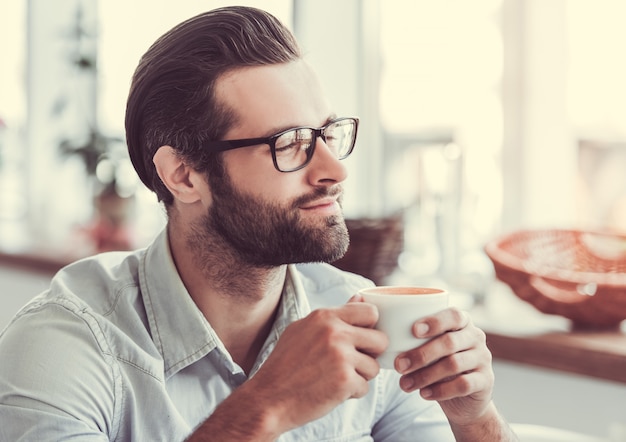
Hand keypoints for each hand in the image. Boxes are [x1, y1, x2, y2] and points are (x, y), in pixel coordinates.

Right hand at [242, 301, 387, 433]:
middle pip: (380, 339)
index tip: (359, 340)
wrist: (268, 399)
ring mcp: (341, 356)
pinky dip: (351, 393)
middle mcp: (335, 332)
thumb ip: (333, 316)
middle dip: (370, 354)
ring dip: (360, 376)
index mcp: (324, 316)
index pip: (370, 312)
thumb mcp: (303, 330)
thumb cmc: (285, 365)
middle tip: (351, 364)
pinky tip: (331, 391)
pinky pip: (365, 387)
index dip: (370, 327)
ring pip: (374, 366)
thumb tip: (360, 297)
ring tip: (335, 378)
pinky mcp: (344, 380)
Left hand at [393, 308, 494, 425]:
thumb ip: (414, 339)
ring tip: (405, 384)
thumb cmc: (439, 365)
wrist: (465, 399)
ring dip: (425, 375)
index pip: (453, 315)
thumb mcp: (429, 348)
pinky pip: (463, 384)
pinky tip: (424, 394)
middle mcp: (476, 337)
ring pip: (453, 364)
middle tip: (399, 365)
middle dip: (421, 354)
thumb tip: (380, 337)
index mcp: (462, 322)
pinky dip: (440, 390)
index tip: (412, 330)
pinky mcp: (486, 381)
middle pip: (449, 342)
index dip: (434, 321)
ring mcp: (483, 359)